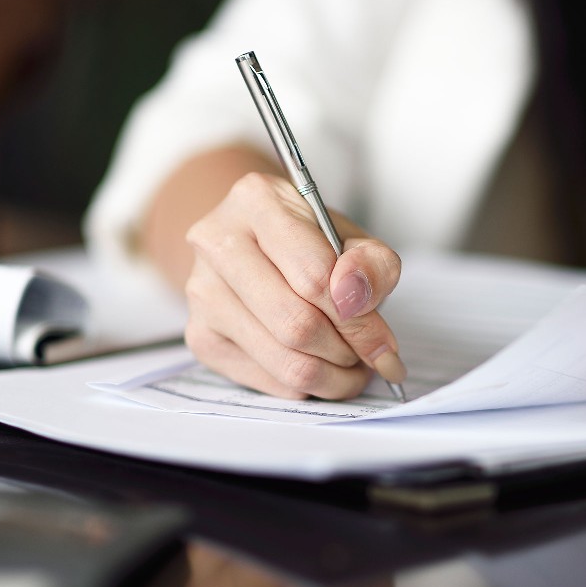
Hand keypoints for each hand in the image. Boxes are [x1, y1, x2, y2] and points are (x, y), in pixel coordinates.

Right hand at [184, 172, 404, 399]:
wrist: (254, 246)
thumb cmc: (307, 242)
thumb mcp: (352, 238)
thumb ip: (371, 262)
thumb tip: (354, 298)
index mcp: (257, 202)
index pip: (315, 277)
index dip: (359, 321)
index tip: (385, 344)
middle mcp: (218, 243)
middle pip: (295, 324)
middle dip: (346, 352)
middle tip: (371, 357)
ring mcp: (202, 292)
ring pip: (282, 360)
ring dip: (332, 376)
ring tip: (352, 366)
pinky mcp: (200, 334)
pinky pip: (266, 380)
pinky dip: (305, 385)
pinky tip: (319, 366)